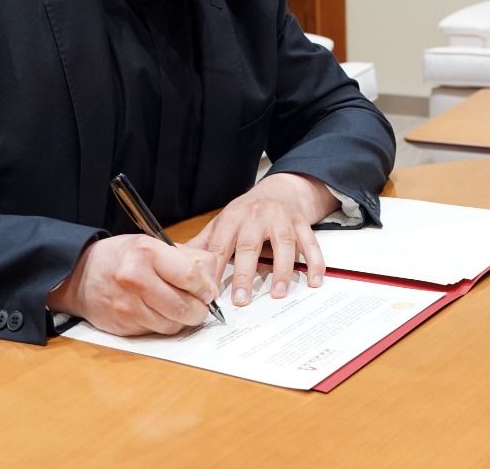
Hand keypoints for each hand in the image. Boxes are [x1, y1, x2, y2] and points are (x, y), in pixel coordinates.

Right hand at [47, 234, 219, 334]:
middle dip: (200, 310)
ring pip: (173, 324)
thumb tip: (212, 283)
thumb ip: (186, 259)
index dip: (206, 287)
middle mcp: (135, 279)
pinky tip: (162, 313)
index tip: (209, 290)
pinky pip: (157, 331)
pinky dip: (165, 325)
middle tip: (201, 305)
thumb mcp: (152, 244)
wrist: (79, 276)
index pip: (190, 276)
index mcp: (146, 252)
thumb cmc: (121, 257)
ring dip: (184, 320)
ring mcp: (128, 305)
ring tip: (182, 309)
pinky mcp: (123, 326)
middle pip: (184, 305)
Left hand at [186, 172, 333, 306]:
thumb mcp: (224, 221)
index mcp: (234, 217)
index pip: (221, 245)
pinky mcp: (302, 223)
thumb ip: (205, 243)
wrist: (281, 189)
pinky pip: (311, 243)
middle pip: (250, 245)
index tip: (209, 293)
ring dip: (282, 270)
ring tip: (278, 294)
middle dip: (244, 274)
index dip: (214, 269)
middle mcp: (258, 215)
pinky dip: (315, 262)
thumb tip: (175, 262)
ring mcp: (282, 219)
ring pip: (284, 244)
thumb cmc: (248, 211)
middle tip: (241, 300)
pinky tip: (313, 281)